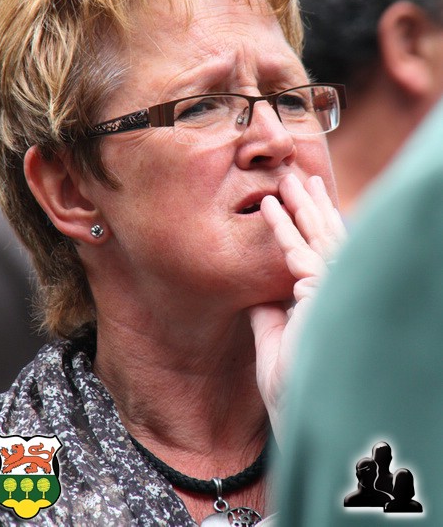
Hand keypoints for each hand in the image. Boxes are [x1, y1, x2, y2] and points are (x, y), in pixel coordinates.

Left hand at [249, 173, 344, 441]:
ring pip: (317, 241)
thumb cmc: (291, 383)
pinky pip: (299, 260)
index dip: (311, 223)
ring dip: (299, 208)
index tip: (299, 197)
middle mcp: (333, 292)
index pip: (321, 252)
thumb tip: (257, 287)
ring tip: (285, 181)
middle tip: (297, 174)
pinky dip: (283, 234)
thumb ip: (269, 311)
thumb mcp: (274, 338)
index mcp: (323, 299)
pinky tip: (267, 209)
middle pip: (325, 239)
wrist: (297, 416)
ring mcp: (331, 295)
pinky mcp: (321, 301)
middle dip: (310, 205)